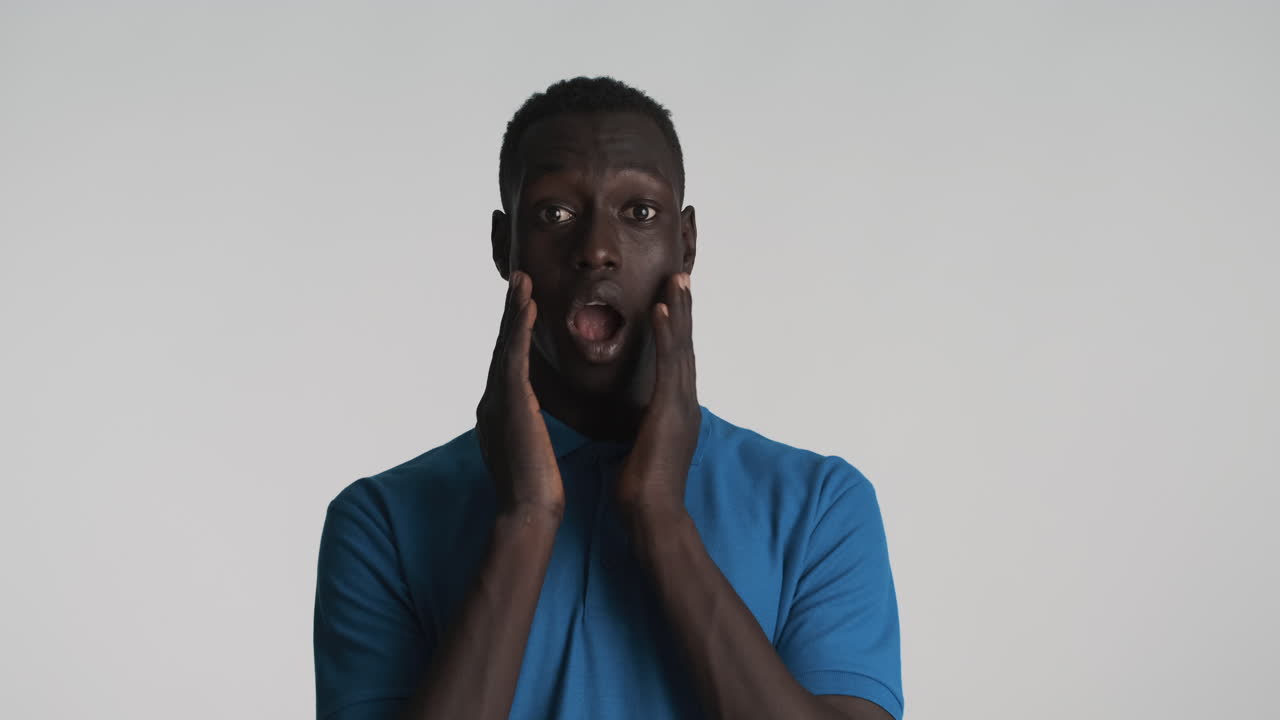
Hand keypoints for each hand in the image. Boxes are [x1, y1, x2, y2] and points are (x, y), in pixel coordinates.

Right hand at [475, 271, 564, 517]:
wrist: (528, 513)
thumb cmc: (536, 490)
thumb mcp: (531, 449)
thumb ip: (527, 427)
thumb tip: (532, 418)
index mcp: (499, 412)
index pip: (507, 363)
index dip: (514, 332)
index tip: (524, 306)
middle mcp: (492, 401)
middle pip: (502, 347)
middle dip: (510, 313)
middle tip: (518, 280)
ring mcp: (498, 401)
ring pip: (505, 346)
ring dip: (514, 311)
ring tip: (522, 281)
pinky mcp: (511, 404)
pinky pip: (515, 358)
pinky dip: (521, 330)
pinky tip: (530, 307)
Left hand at [614, 272, 698, 522]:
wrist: (655, 516)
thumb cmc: (643, 490)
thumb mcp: (642, 447)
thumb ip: (643, 427)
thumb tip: (635, 419)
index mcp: (676, 409)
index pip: (676, 360)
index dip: (675, 329)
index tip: (671, 300)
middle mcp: (685, 401)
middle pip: (685, 345)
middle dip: (683, 310)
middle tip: (681, 276)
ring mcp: (682, 405)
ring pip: (682, 347)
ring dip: (679, 311)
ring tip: (676, 280)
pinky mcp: (671, 410)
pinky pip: (669, 365)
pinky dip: (667, 336)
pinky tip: (661, 311)